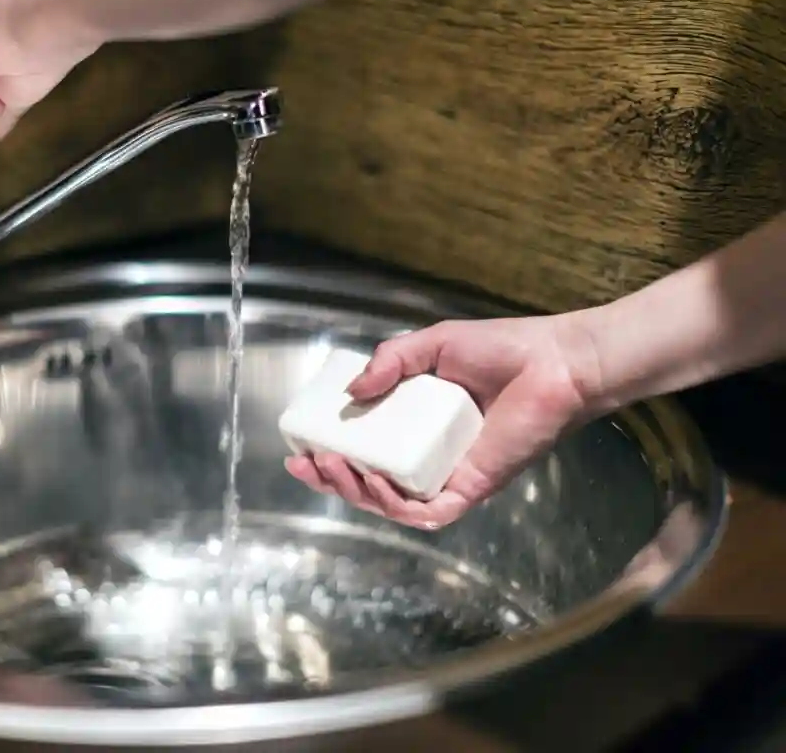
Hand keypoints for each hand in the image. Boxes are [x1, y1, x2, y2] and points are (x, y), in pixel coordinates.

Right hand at [285, 314, 603, 529]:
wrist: (555, 362)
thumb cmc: (503, 349)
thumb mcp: (432, 344)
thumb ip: (391, 361)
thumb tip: (351, 391)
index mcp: (417, 426)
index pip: (364, 451)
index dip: (328, 457)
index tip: (300, 449)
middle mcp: (430, 456)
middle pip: (370, 485)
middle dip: (332, 481)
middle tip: (310, 462)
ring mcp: (450, 475)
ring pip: (393, 505)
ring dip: (358, 493)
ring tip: (337, 467)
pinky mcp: (472, 486)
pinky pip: (429, 512)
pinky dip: (398, 506)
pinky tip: (377, 484)